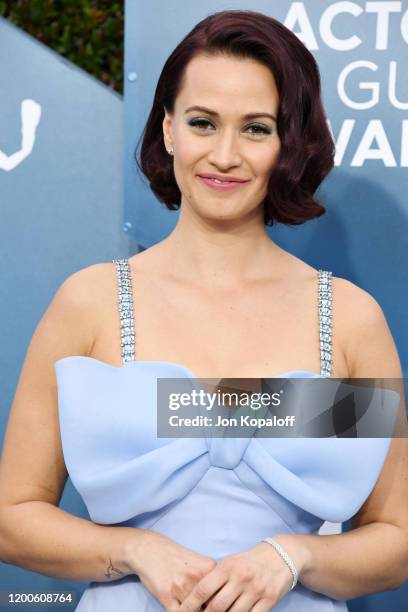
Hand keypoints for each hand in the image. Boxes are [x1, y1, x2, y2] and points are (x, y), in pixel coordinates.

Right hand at [126, 529, 216, 610]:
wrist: (150, 549)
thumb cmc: (177, 558)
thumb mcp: (199, 562)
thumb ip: (212, 579)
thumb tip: (223, 600)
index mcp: (208, 567)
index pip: (223, 594)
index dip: (221, 603)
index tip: (221, 606)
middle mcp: (196, 576)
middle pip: (211, 605)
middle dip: (208, 610)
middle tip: (203, 607)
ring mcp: (180, 586)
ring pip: (194, 611)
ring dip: (194, 611)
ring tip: (192, 606)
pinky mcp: (166, 596)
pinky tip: (180, 608)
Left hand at [179, 535, 310, 610]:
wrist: (282, 554)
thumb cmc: (251, 560)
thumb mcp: (232, 561)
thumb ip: (216, 577)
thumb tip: (198, 597)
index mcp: (228, 566)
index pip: (203, 589)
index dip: (189, 605)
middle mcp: (241, 577)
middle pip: (216, 607)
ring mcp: (255, 589)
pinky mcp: (269, 600)